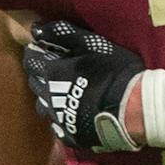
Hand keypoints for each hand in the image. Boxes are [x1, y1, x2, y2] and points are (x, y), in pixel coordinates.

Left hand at [22, 20, 144, 152]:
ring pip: (43, 106)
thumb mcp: (90, 44)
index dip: (36, 54)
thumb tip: (35, 29)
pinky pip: (59, 127)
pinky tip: (72, 115)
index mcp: (52, 72)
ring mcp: (59, 119)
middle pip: (35, 83)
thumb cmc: (113, 70)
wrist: (133, 108)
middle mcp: (49, 97)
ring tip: (63, 94)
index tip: (45, 51)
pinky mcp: (72, 135)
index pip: (31, 60)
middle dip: (41, 75)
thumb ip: (61, 34)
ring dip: (49, 98)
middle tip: (56, 71)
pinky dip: (62, 120)